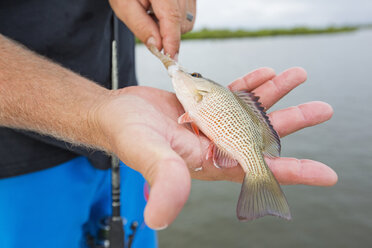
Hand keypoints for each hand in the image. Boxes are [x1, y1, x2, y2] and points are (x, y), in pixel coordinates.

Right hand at [96, 67, 336, 229]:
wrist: (114, 113)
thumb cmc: (127, 135)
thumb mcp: (147, 155)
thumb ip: (163, 180)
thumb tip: (161, 220)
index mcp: (209, 163)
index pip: (257, 169)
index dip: (292, 172)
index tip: (325, 173)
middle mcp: (215, 145)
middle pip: (261, 135)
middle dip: (292, 122)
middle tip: (322, 109)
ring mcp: (212, 123)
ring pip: (249, 109)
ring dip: (275, 94)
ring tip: (297, 76)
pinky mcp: (204, 105)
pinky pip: (232, 93)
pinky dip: (249, 83)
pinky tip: (264, 73)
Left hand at [109, 0, 195, 57]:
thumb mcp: (124, 6)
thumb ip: (140, 27)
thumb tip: (157, 46)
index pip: (172, 18)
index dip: (171, 42)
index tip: (170, 59)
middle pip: (182, 23)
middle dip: (166, 33)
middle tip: (148, 21)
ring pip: (186, 22)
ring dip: (170, 26)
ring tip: (153, 12)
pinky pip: (188, 15)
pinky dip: (175, 19)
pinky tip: (161, 9)